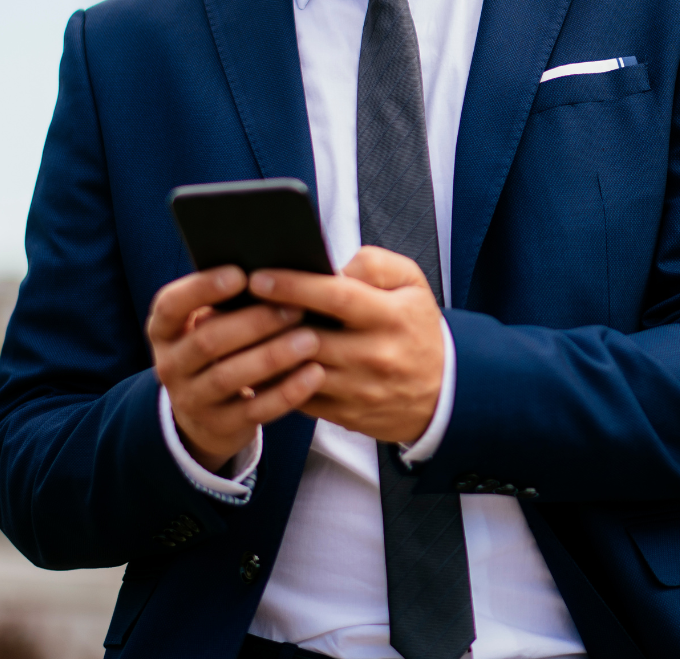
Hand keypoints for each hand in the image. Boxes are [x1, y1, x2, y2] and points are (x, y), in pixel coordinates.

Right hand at [147, 266, 324, 471]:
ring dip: (272, 356)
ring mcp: (191, 400)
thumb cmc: (219, 347)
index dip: (202, 288)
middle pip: (207, 341)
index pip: (171, 305)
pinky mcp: (219, 426)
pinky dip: (286, 392)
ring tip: (310, 339)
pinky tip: (314, 374)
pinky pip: (254, 410)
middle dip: (254, 323)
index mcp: (163, 330)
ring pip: (229, 377)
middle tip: (295, 308)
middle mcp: (170, 365)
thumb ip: (228, 301)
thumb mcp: (208, 323)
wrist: (204, 414)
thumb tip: (274, 270)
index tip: (240, 274)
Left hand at [249, 247, 443, 443]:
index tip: (259, 277)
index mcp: (391, 316)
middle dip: (268, 321)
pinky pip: (299, 399)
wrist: (445, 392)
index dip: (295, 285)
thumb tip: (333, 267)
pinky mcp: (345, 415)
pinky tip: (254, 362)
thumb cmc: (417, 327)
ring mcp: (359, 390)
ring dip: (265, 353)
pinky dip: (274, 382)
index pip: (338, 297)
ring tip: (236, 332)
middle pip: (311, 338)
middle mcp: (374, 355)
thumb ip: (374, 264)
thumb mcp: (412, 283)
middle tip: (234, 303)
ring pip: (299, 372)